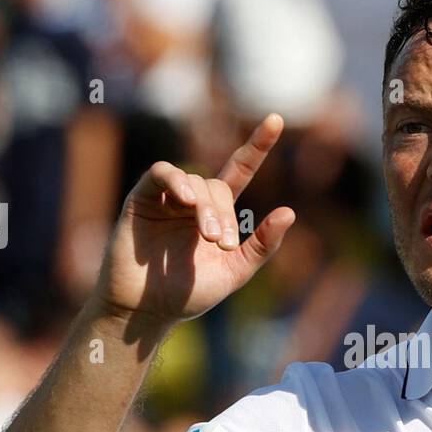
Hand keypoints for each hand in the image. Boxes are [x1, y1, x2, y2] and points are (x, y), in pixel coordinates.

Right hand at [94, 113, 294, 327]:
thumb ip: (262, 246)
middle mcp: (191, 202)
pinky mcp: (141, 199)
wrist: (145, 311)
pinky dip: (176, 180)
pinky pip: (161, 174)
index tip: (276, 119)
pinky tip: (185, 198)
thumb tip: (290, 212)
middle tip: (221, 243)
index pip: (239, 171)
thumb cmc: (187, 295)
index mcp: (215, 215)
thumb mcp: (234, 271)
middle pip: (217, 186)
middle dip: (224, 213)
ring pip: (194, 182)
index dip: (257, 146)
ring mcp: (166, 199)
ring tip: (208, 236)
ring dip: (206, 207)